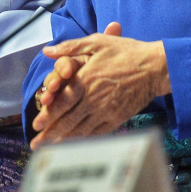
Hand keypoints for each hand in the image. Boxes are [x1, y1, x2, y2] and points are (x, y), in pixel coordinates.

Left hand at [30, 22, 168, 148]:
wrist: (155, 67)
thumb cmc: (126, 52)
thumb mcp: (97, 42)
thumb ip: (70, 47)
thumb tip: (48, 50)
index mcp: (85, 79)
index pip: (61, 102)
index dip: (47, 114)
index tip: (36, 123)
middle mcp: (93, 98)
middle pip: (67, 120)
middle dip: (50, 133)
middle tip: (36, 143)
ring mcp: (105, 110)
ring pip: (80, 129)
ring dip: (63, 140)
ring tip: (50, 149)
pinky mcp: (117, 118)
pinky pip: (97, 133)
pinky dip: (84, 140)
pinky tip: (75, 145)